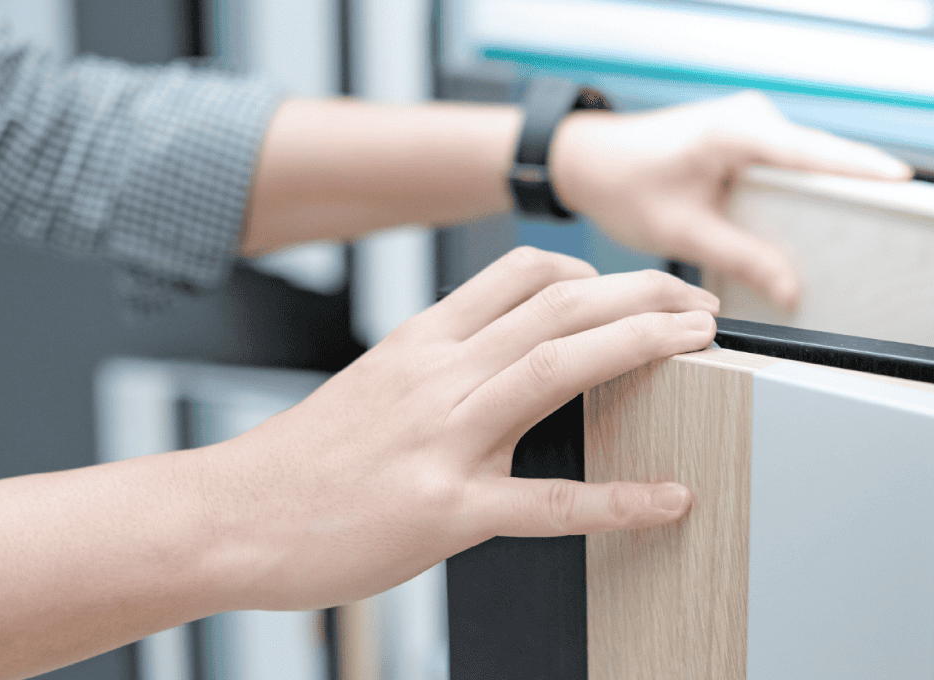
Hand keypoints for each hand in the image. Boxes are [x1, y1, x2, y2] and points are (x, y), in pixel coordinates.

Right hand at [197, 247, 718, 609]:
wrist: (229, 516)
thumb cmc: (304, 461)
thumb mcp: (373, 384)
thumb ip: (440, 362)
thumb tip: (507, 352)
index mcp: (420, 342)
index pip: (521, 274)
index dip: (596, 272)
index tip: (637, 287)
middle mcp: (435, 376)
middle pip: (556, 306)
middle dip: (643, 293)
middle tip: (703, 306)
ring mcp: (440, 441)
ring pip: (555, 369)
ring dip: (641, 346)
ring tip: (704, 347)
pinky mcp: (442, 511)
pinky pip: (548, 502)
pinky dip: (618, 500)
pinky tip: (667, 500)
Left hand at [549, 91, 911, 306]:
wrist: (590, 160)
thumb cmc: (624, 183)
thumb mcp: (683, 231)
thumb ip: (742, 258)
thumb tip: (791, 287)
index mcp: (734, 132)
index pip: (812, 151)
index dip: (859, 167)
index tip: (901, 181)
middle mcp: (749, 117)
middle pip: (820, 155)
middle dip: (854, 185)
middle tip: (895, 219)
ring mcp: (751, 123)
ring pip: (807, 159)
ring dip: (829, 189)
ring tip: (864, 224)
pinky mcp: (748, 136)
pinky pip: (791, 163)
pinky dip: (805, 188)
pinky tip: (821, 217)